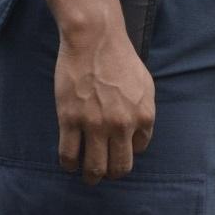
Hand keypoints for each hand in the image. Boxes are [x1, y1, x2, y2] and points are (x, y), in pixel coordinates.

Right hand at [54, 22, 153, 185]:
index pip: (138, 150)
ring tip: (87, 174)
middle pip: (118, 167)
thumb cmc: (119, 58)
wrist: (94, 39)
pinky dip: (69, 164)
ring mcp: (96, 124)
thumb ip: (144, 112)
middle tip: (103, 172)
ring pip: (94, 167)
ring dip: (91, 176)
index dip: (126, 150)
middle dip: (111, 173)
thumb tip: (139, 137)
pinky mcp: (71, 120)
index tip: (117, 148)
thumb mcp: (145, 85)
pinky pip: (69, 155)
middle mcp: (123, 125)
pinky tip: (69, 162)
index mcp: (144, 116)